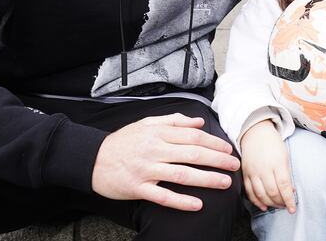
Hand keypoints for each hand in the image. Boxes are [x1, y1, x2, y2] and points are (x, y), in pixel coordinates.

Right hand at [91, 113, 239, 210]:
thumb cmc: (122, 141)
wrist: (91, 159)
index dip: (214, 142)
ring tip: (224, 183)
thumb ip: (174, 121)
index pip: (193, 136)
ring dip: (206, 179)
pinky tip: (197, 204)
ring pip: (182, 174)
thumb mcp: (146, 123)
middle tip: (234, 165)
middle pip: (193, 154)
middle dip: (217, 160)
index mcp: (158, 133)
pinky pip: (163, 196)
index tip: (228, 149)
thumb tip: (199, 122)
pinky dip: (181, 201)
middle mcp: (155, 150)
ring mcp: (147, 170)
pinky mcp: (138, 188)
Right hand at [240, 120, 295, 212]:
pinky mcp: (245, 174)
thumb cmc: (273, 144)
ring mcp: (253, 171)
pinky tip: (263, 206)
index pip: (284, 185)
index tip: (293, 209)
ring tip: (277, 206)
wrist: (255, 132)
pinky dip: (256, 201)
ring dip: (270, 204)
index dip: (289, 199)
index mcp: (277, 162)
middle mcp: (264, 168)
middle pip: (272, 192)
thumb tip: (290, 191)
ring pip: (261, 194)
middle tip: (286, 206)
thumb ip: (287, 173)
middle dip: (280, 203)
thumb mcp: (284, 155)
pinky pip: (249, 192)